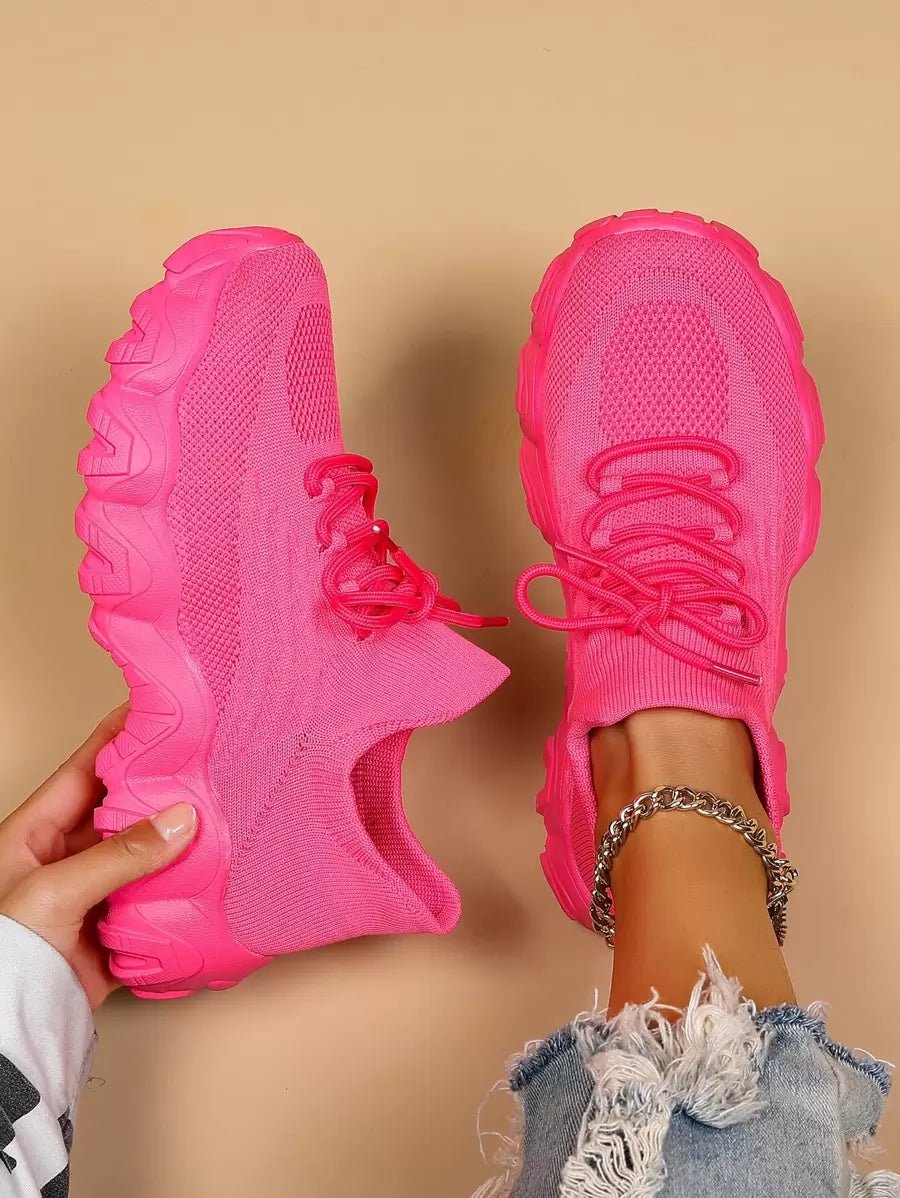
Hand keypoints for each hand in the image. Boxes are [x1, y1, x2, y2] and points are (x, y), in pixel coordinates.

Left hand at [0, 706, 196, 1008]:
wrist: (9, 1032)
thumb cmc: (5, 952)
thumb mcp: (55, 890)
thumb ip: (120, 855)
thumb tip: (182, 819)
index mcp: (36, 831)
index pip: (87, 769)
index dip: (122, 737)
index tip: (163, 713)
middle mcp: (65, 856)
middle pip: (123, 809)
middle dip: (162, 789)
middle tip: (208, 766)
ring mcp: (91, 894)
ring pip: (144, 853)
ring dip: (177, 841)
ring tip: (220, 815)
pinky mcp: (114, 932)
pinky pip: (155, 898)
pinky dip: (182, 887)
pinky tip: (211, 873)